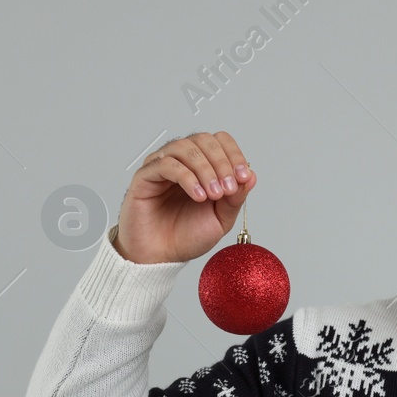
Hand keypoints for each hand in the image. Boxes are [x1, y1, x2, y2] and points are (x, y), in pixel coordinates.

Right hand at [114, 131, 256, 263]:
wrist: (162, 257)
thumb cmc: (187, 236)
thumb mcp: (221, 218)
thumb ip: (236, 198)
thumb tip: (251, 175)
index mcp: (201, 166)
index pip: (219, 141)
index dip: (234, 154)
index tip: (242, 177)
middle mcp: (181, 161)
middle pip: (203, 139)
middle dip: (221, 162)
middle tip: (228, 187)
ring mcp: (161, 166)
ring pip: (185, 147)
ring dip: (205, 169)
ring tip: (212, 195)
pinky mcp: (145, 176)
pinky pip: (166, 164)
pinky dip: (187, 178)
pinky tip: (198, 196)